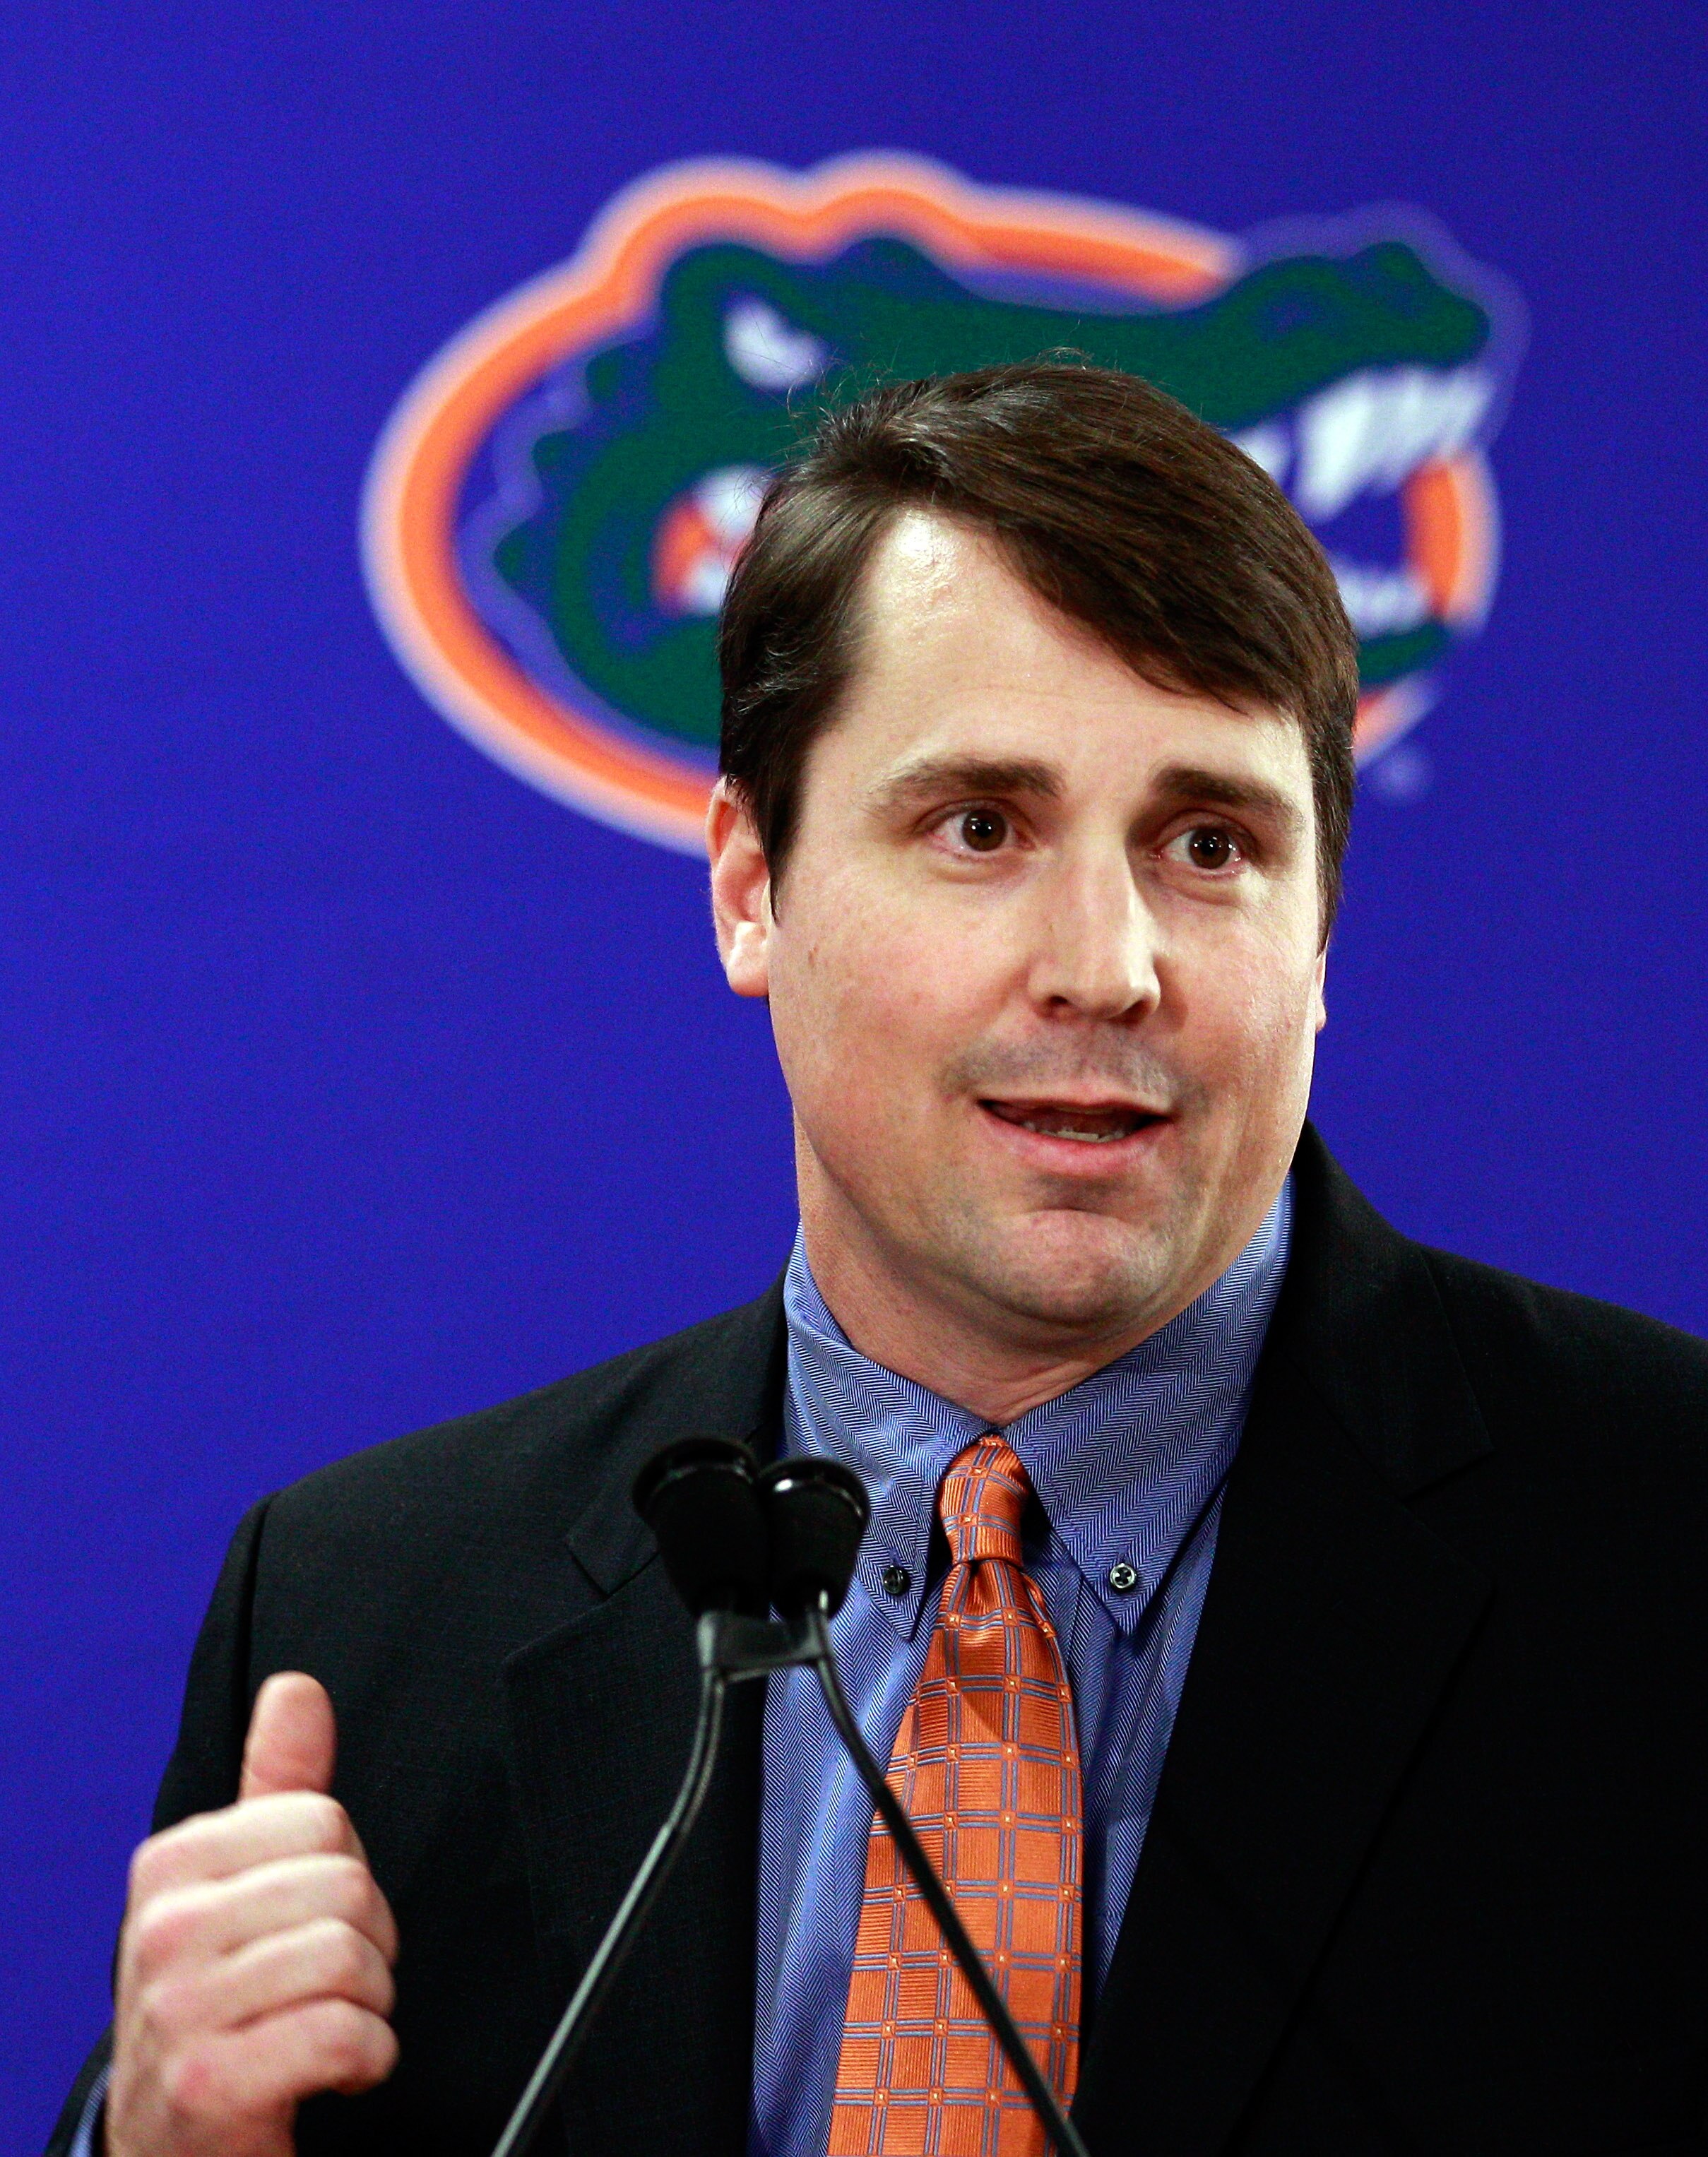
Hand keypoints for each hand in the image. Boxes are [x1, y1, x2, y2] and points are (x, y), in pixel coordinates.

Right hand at [106, 1673, 398, 2156]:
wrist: (171, 2142)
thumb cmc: (219, 2005)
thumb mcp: (236, 1888)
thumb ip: (275, 1787)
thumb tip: (297, 1690)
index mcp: (172, 1866)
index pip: (325, 1821)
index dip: (347, 1877)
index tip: (311, 1923)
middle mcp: (163, 1930)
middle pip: (347, 1887)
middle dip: (368, 1943)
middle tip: (325, 1986)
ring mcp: (179, 2009)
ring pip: (351, 1958)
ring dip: (369, 2005)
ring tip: (327, 2025)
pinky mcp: (209, 2085)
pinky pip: (344, 2034)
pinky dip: (367, 2058)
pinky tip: (333, 2071)